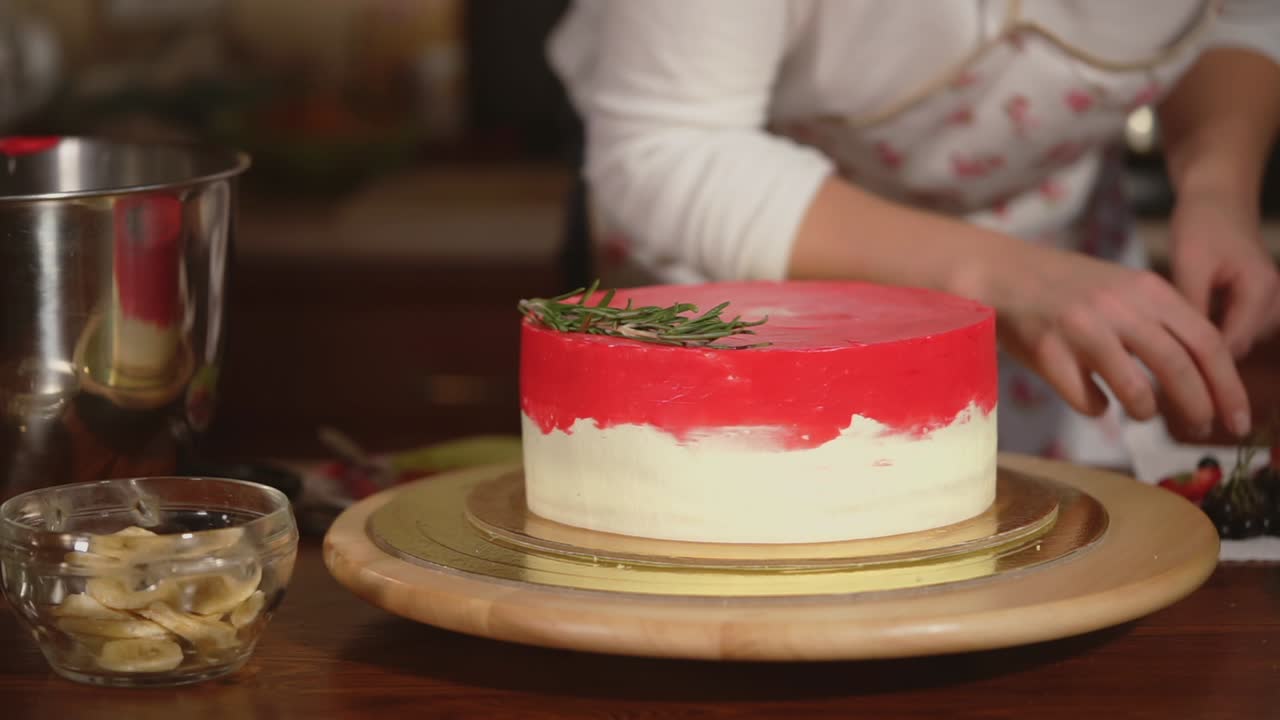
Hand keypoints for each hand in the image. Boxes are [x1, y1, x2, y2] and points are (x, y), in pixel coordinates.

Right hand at [973, 242, 1251, 437]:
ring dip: (1146, 409)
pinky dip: (1096, 408)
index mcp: (1146, 289)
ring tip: (1143, 412)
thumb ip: (1158, 322)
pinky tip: (1093, 400)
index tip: (1239, 418)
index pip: (1207, 341)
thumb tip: (1202, 376)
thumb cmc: (1064, 288)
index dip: (1228, 386)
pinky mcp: (1046, 350)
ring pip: (1135, 388)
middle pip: (1178, 366)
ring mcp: (1081, 327)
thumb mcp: (1121, 290)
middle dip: (1198, 406)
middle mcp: (1118, 306)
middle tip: (1202, 428)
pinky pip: (1086, 399)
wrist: (999, 271)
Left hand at [1169, 191, 1279, 357]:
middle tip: (1165, 372)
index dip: (1200, 367)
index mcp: (1261, 293)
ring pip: (1237, 342)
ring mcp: (1269, 302)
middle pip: (1236, 350)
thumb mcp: (1190, 263)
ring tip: (1172, 351)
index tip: (1168, 379)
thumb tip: (1176, 348)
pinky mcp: (1256, 301)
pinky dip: (1213, 334)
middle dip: (1204, 361)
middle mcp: (1273, 302)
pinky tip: (1184, 334)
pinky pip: (1236, 329)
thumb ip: (1191, 305)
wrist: (1218, 196)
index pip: (1232, 347)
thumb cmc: (1203, 224)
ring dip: (1208, 348)